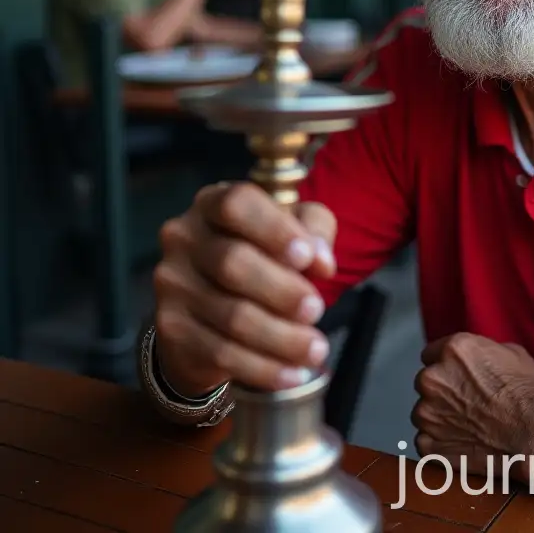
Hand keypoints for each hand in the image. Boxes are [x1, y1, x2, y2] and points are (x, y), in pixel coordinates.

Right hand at [153, 182, 336, 396]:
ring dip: (281, 338)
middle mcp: (184, 238)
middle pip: (233, 263)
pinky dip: (263, 367)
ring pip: (230, 315)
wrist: (212, 307)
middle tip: (316, 309)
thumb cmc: (262, 255)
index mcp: (213, 203)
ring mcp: (172, 284)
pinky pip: (220, 353)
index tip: (307, 257)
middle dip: (282, 291)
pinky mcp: (171, 328)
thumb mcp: (293, 231)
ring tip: (315, 349)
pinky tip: (292, 373)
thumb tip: (320, 259)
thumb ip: (313, 230)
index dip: (274, 229)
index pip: (237, 204)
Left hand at [412, 333, 533, 474]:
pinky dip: (440, 444)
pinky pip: (425, 442)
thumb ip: (481, 351)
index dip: (448, 367)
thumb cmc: (527, 393)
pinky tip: (463, 444)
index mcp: (452, 350)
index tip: (458, 379)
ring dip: (440, 418)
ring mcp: (428, 413)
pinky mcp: (429, 444)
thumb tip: (476, 358)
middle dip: (443, 392)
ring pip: (425, 412)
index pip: (431, 354)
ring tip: (468, 426)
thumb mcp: (511, 352)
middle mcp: (433, 377)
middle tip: (467, 404)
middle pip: (427, 382)